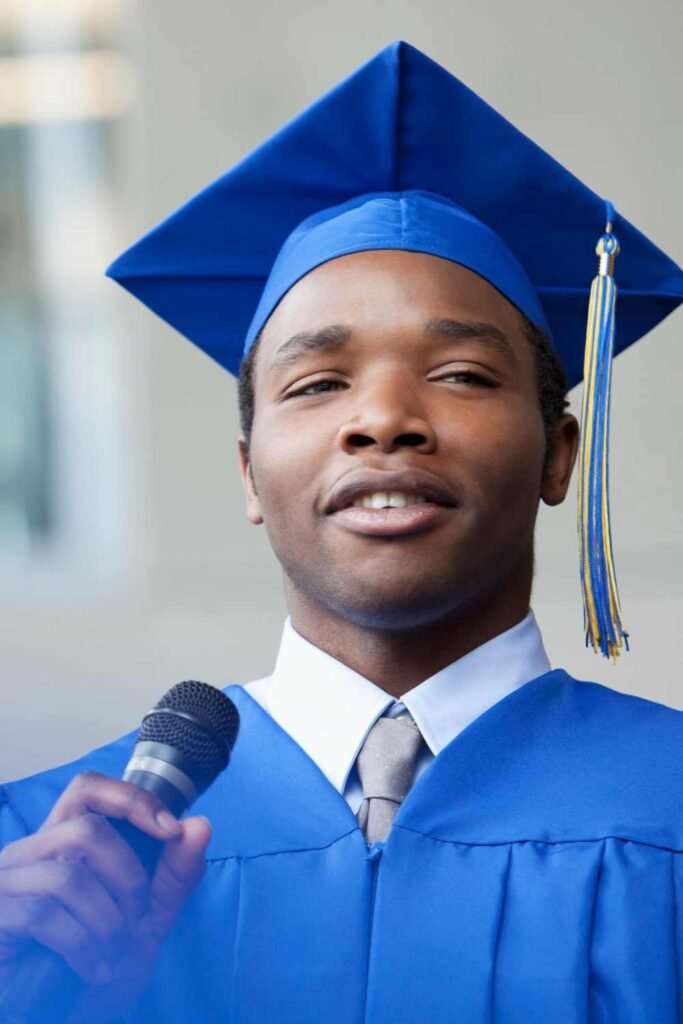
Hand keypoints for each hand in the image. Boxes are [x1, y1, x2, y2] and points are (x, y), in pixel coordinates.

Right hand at [0, 770, 210, 1020]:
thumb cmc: (96, 970)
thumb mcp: (147, 922)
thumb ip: (173, 876)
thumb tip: (201, 825)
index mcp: (61, 844)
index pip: (88, 789)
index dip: (132, 800)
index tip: (171, 830)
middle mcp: (28, 854)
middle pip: (88, 831)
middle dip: (129, 879)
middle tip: (137, 922)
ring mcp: (6, 884)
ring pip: (70, 876)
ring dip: (107, 921)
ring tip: (112, 952)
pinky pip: (45, 914)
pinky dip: (83, 947)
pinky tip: (92, 969)